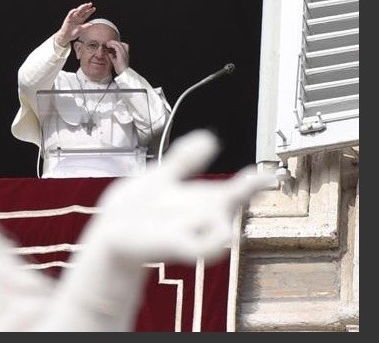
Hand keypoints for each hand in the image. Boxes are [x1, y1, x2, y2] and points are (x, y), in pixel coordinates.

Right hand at [54, 2, 95, 47]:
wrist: (66, 36)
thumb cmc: (73, 34)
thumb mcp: (81, 30)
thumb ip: (86, 26)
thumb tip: (92, 24)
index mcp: (80, 20)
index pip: (86, 14)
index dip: (90, 11)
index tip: (94, 8)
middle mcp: (77, 18)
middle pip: (82, 11)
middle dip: (86, 7)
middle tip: (90, 4)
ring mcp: (72, 18)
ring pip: (77, 11)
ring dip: (81, 7)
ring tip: (85, 5)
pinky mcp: (68, 18)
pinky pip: (70, 14)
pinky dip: (73, 11)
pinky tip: (76, 9)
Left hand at [88, 129, 270, 264]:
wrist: (111, 230)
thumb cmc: (137, 209)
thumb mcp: (161, 177)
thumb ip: (185, 160)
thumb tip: (210, 137)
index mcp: (202, 199)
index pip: (237, 190)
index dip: (256, 182)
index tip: (273, 174)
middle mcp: (202, 217)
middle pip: (232, 203)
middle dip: (245, 192)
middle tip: (262, 179)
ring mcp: (193, 233)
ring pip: (222, 224)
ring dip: (220, 215)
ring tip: (206, 210)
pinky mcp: (179, 247)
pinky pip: (206, 247)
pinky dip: (214, 242)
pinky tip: (219, 233)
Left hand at [104, 40, 129, 74]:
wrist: (123, 72)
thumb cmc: (119, 68)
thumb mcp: (115, 60)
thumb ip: (112, 56)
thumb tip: (108, 52)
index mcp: (125, 53)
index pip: (122, 45)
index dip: (116, 43)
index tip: (110, 44)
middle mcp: (126, 52)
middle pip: (120, 43)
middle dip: (114, 42)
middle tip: (108, 43)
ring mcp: (124, 52)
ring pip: (118, 43)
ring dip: (112, 43)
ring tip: (107, 44)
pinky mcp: (121, 54)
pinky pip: (116, 46)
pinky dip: (112, 45)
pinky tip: (108, 46)